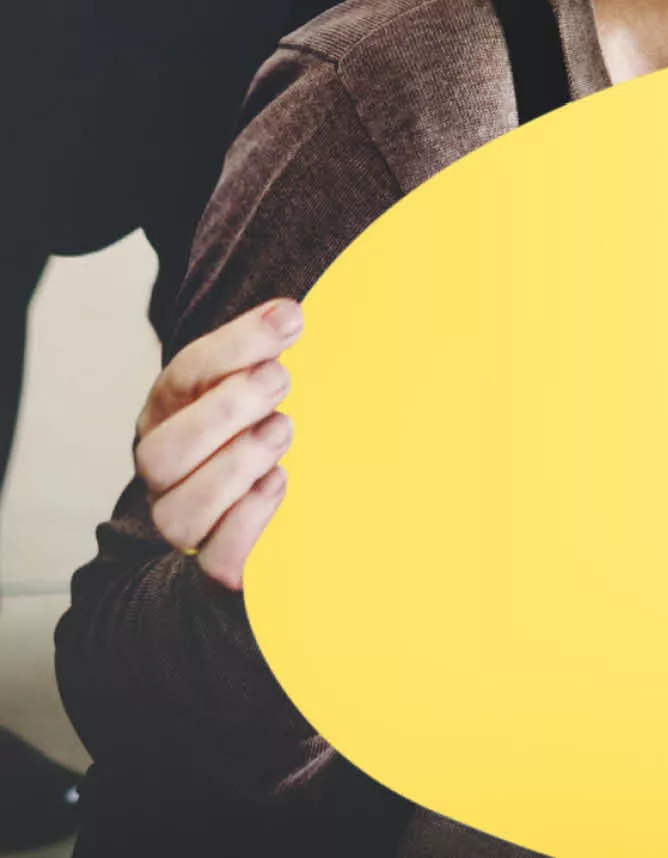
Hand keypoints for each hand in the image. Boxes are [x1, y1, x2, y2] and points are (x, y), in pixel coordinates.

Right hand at [133, 298, 300, 588]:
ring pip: (178, 511)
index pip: (184, 377)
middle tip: (280, 380)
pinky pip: (215, 559)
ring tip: (282, 430)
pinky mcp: (221, 566)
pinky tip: (278, 482)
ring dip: (234, 464)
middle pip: (159, 452)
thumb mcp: (271, 387)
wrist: (268, 525)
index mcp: (174, 416)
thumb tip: (297, 313)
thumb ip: (274, 354)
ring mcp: (188, 521)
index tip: (291, 319)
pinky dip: (247, 521)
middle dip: (223, 409)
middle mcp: (168, 474)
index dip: (233, 345)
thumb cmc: (275, 432)